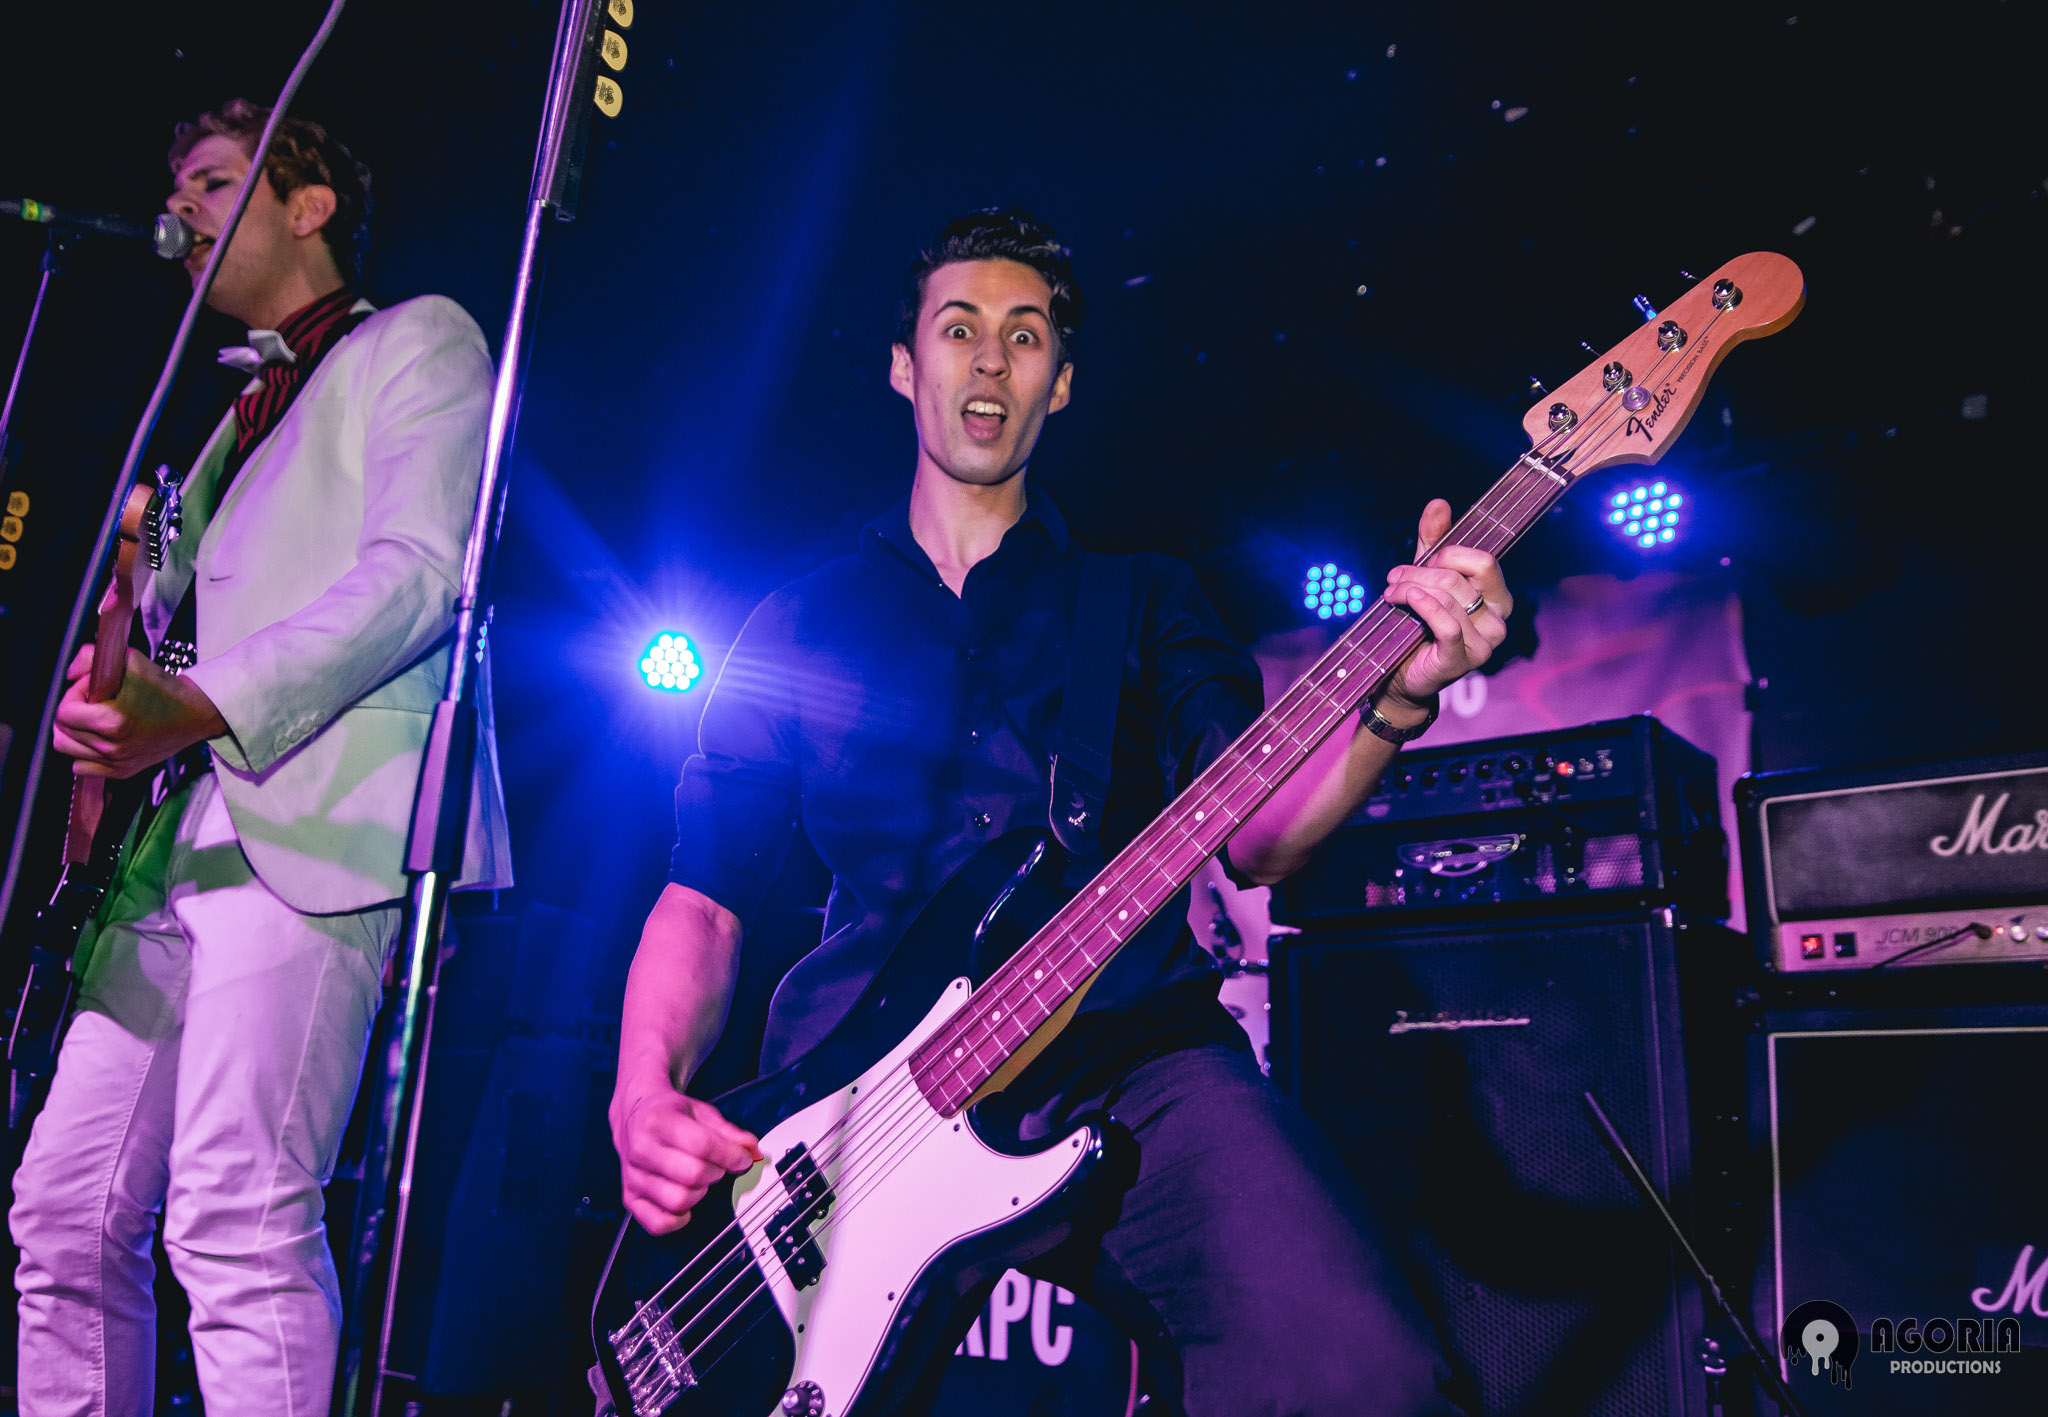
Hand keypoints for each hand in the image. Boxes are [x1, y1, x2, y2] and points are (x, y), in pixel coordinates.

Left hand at [52, 646, 228, 779]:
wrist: (196, 714)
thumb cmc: (166, 689)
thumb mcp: (131, 661)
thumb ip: (91, 658)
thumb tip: (71, 675)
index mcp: (113, 722)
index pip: (64, 712)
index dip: (74, 694)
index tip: (94, 689)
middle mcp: (113, 747)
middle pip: (62, 731)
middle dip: (74, 712)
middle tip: (96, 702)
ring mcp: (117, 763)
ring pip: (68, 749)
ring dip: (75, 732)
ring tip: (95, 720)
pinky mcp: (123, 772)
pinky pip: (82, 766)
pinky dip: (84, 753)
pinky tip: (100, 739)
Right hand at [611, 1087, 761, 1234]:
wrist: (634, 1116)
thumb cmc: (668, 1114)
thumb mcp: (700, 1112)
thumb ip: (729, 1132)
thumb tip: (753, 1151)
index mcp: (658, 1121)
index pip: (702, 1145)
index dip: (731, 1156)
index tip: (742, 1158)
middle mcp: (641, 1149)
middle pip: (693, 1175)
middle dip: (716, 1172)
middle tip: (718, 1166)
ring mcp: (633, 1176)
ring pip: (679, 1201)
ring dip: (699, 1194)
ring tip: (699, 1179)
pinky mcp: (630, 1197)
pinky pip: (658, 1223)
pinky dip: (678, 1219)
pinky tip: (685, 1202)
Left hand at [1381, 498, 1512, 710]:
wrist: (1403, 675)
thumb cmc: (1419, 625)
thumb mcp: (1427, 578)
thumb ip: (1434, 542)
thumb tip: (1439, 503)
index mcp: (1497, 597)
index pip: (1484, 561)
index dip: (1449, 555)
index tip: (1423, 562)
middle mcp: (1499, 620)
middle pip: (1460, 577)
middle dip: (1420, 572)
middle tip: (1394, 577)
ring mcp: (1486, 643)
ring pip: (1448, 598)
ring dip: (1411, 588)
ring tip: (1390, 592)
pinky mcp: (1464, 660)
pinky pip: (1446, 624)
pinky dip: (1423, 607)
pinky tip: (1404, 600)